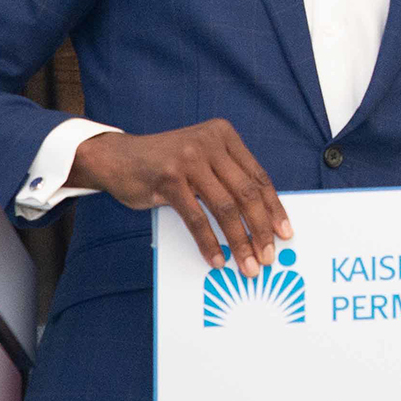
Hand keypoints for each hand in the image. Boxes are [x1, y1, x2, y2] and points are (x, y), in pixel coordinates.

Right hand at [71, 121, 291, 276]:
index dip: (274, 208)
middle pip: (246, 193)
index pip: (258, 177)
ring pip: (225, 208)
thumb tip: (261, 220)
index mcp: (223, 135)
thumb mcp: (201, 160)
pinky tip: (217, 260)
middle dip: (261, 229)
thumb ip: (227, 179)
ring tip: (247, 264)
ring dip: (240, 242)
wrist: (115, 157)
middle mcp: (209, 143)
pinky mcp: (168, 179)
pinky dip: (209, 243)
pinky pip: (197, 218)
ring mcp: (188, 159)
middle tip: (269, 255)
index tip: (285, 233)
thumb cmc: (165, 164)